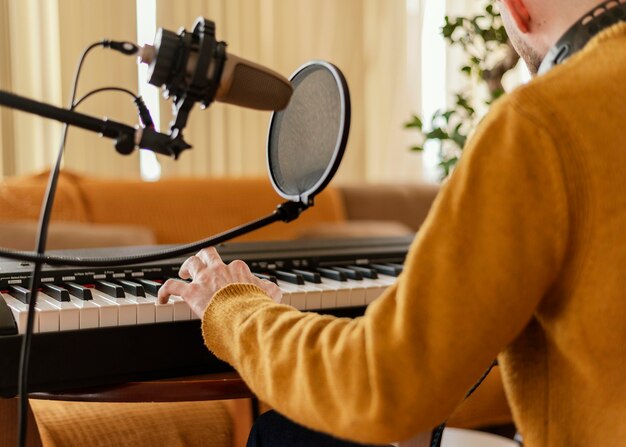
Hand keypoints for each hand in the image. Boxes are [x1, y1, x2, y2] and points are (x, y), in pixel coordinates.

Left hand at [157, 247, 281, 317]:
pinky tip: (161, 299)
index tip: (228, 280)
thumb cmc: (255, 307)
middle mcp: (219, 270)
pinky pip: (171, 286)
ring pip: (191, 264)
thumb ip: (270, 290)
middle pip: (208, 254)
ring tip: (183, 274)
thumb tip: (275, 290)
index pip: (233, 265)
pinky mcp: (191, 292)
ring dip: (186, 267)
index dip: (229, 272)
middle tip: (199, 266)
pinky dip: (164, 291)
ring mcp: (204, 279)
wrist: (244, 314)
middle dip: (203, 258)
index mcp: (237, 270)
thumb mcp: (270, 294)